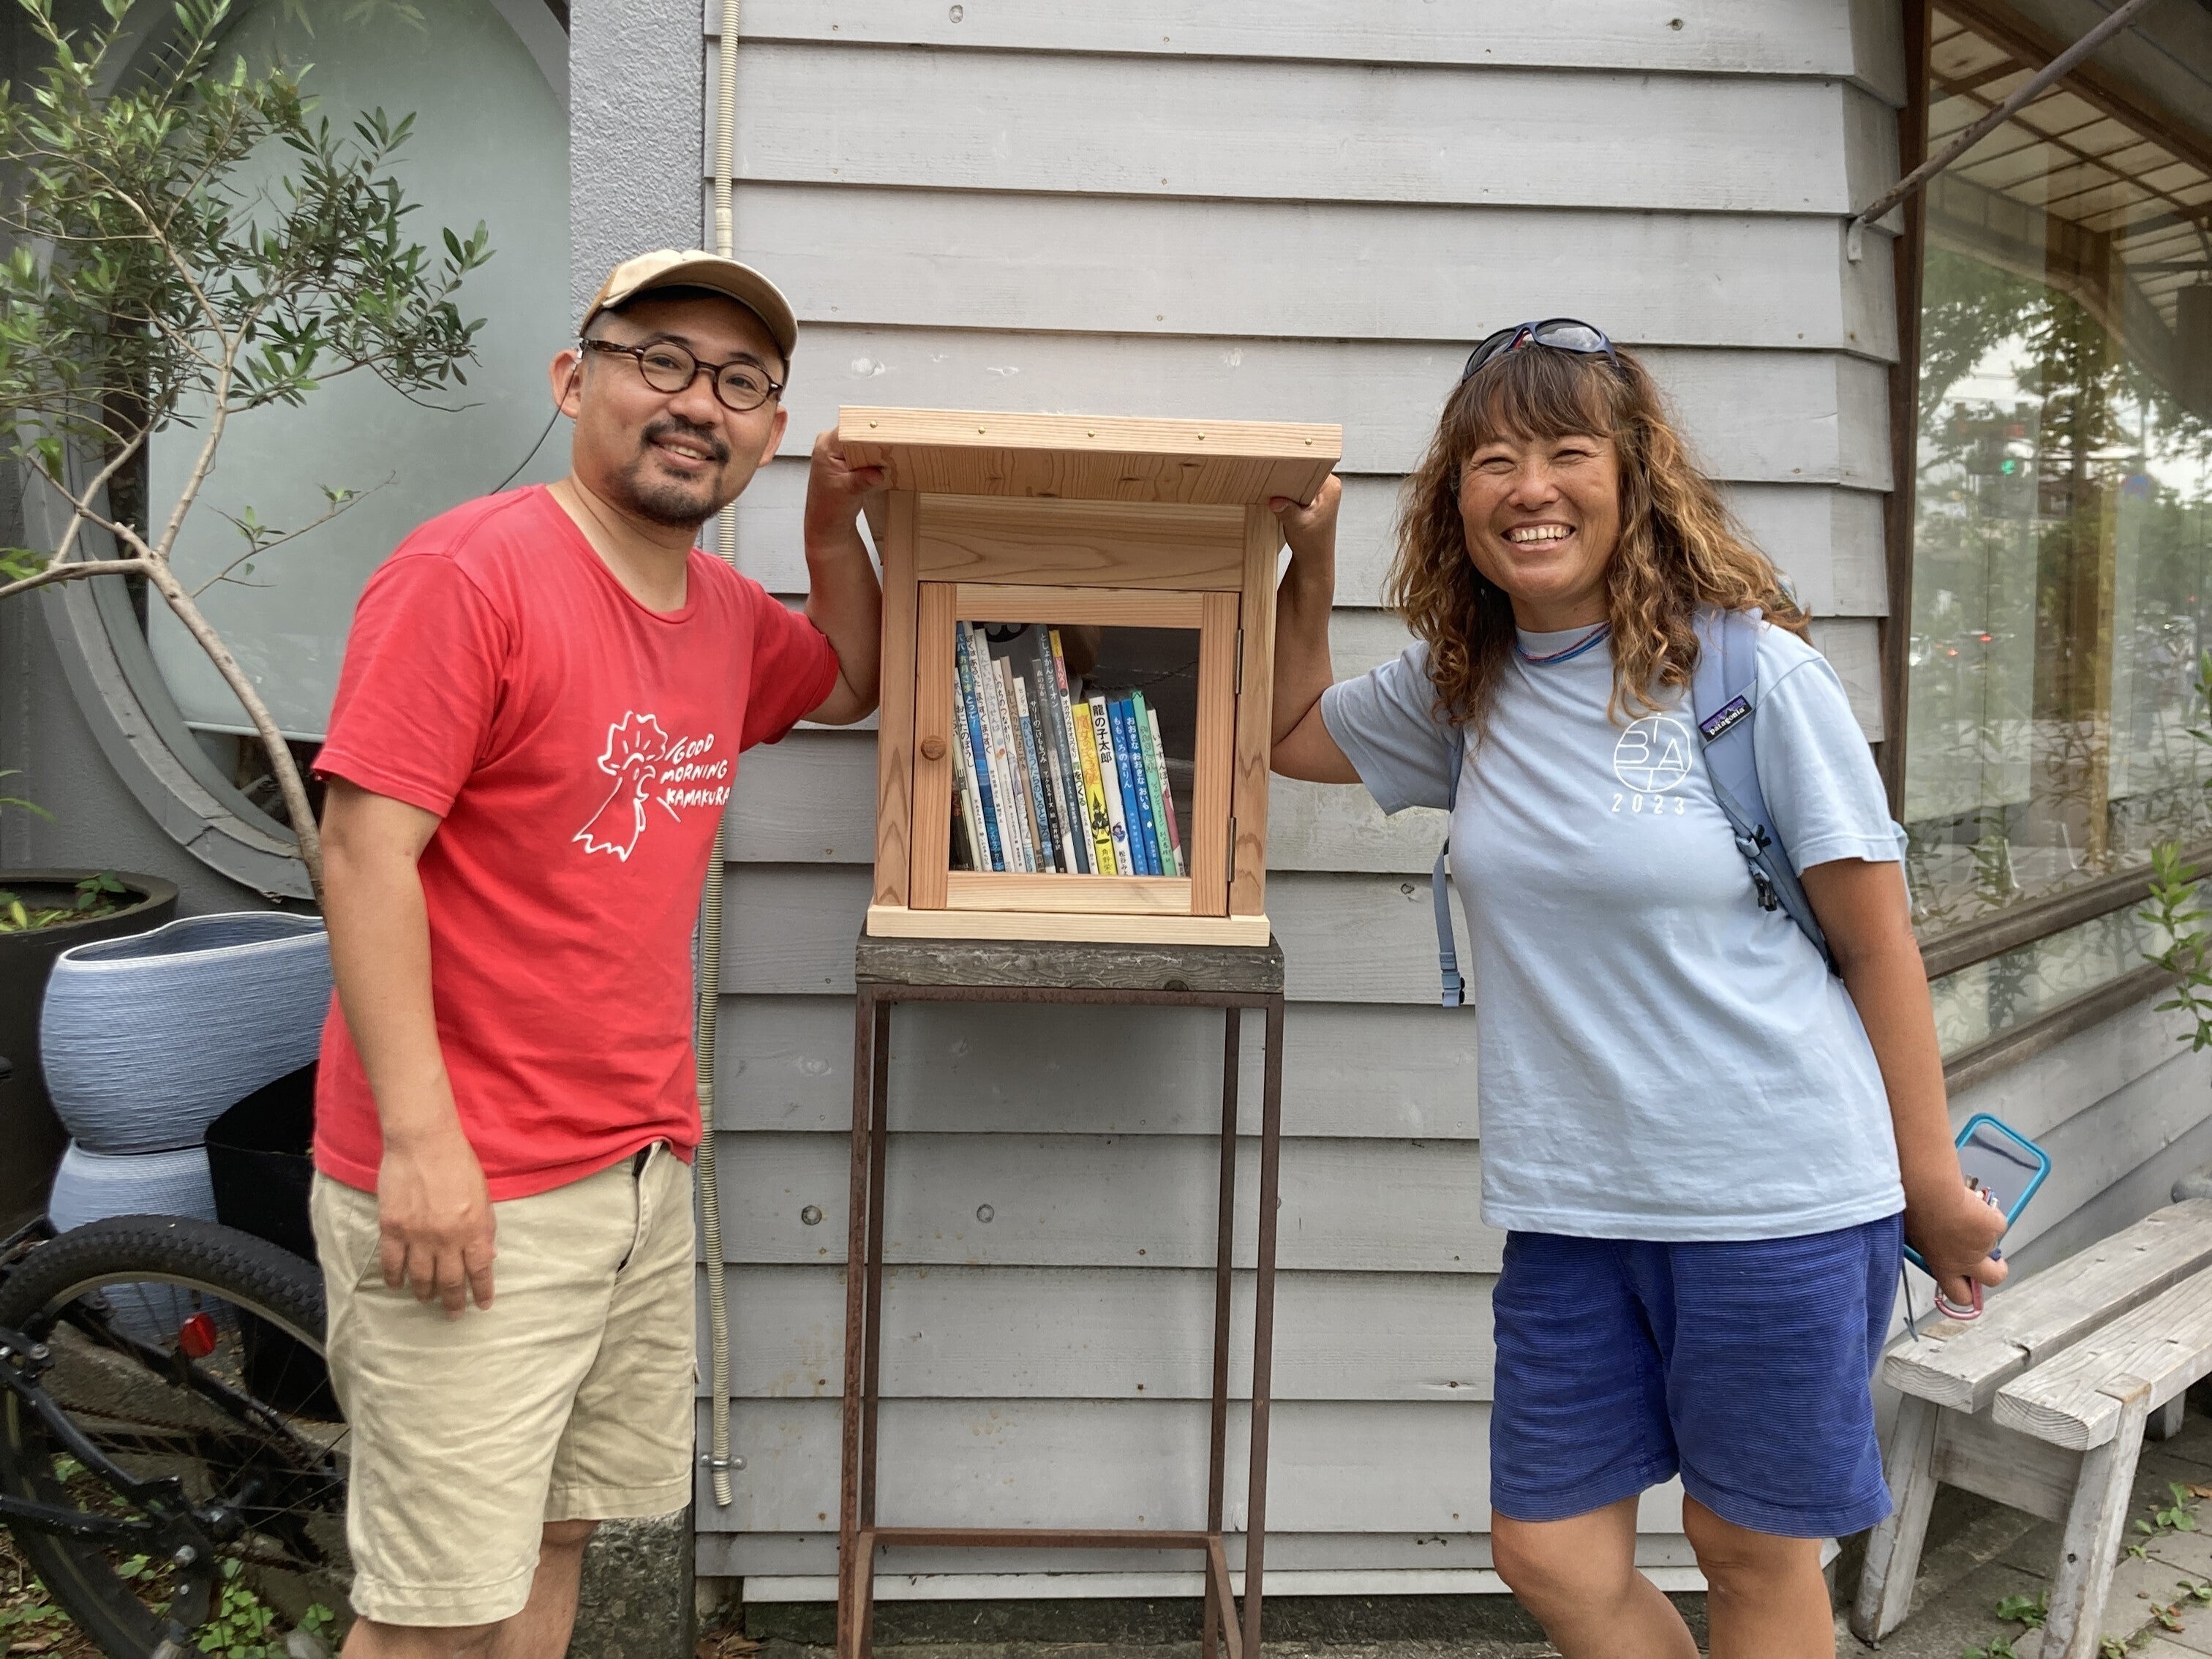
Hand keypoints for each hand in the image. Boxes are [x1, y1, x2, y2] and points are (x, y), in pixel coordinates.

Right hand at [377, 1120, 496, 1317]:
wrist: (423, 1143)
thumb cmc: (459, 1164)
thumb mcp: (484, 1195)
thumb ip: (485, 1227)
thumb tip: (489, 1256)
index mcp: (474, 1229)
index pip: (481, 1270)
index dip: (483, 1291)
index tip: (483, 1305)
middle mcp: (447, 1238)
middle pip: (450, 1281)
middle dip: (453, 1301)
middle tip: (453, 1313)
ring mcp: (417, 1236)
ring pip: (421, 1278)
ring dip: (425, 1293)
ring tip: (426, 1299)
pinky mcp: (392, 1229)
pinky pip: (392, 1263)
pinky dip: (395, 1279)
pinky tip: (398, 1285)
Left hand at [803, 427, 885, 543]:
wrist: (828, 524)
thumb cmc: (829, 510)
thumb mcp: (848, 493)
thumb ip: (862, 480)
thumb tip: (877, 472)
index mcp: (825, 447)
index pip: (850, 428)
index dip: (869, 432)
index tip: (886, 436)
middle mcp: (830, 443)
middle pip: (859, 430)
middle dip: (876, 439)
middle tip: (891, 447)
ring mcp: (839, 450)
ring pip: (864, 439)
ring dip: (878, 448)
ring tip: (889, 456)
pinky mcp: (848, 457)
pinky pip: (866, 449)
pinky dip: (876, 456)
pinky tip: (884, 462)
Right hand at [1271, 474, 1340, 588]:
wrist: (1313, 560)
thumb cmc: (1312, 545)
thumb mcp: (1297, 526)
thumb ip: (1287, 511)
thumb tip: (1274, 500)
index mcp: (1331, 488)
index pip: (1312, 464)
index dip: (1295, 464)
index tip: (1280, 465)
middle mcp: (1329, 486)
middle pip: (1304, 469)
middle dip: (1288, 475)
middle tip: (1273, 479)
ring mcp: (1321, 492)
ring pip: (1299, 478)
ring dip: (1286, 485)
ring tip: (1274, 489)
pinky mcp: (1312, 498)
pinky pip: (1297, 487)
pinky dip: (1287, 492)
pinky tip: (1278, 496)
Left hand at [1905, 1180, 2008, 1309]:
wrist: (1930, 1193)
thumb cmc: (1916, 1210)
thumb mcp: (1917, 1237)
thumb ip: (1932, 1246)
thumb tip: (1936, 1243)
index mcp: (1944, 1266)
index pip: (1960, 1295)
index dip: (1967, 1291)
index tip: (1969, 1284)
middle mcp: (1966, 1262)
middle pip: (1994, 1279)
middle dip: (1996, 1271)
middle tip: (1992, 1258)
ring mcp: (1983, 1246)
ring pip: (1994, 1243)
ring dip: (1986, 1232)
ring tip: (1968, 1214)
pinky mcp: (1995, 1228)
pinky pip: (1998, 1222)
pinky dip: (1990, 1213)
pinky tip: (1974, 1204)